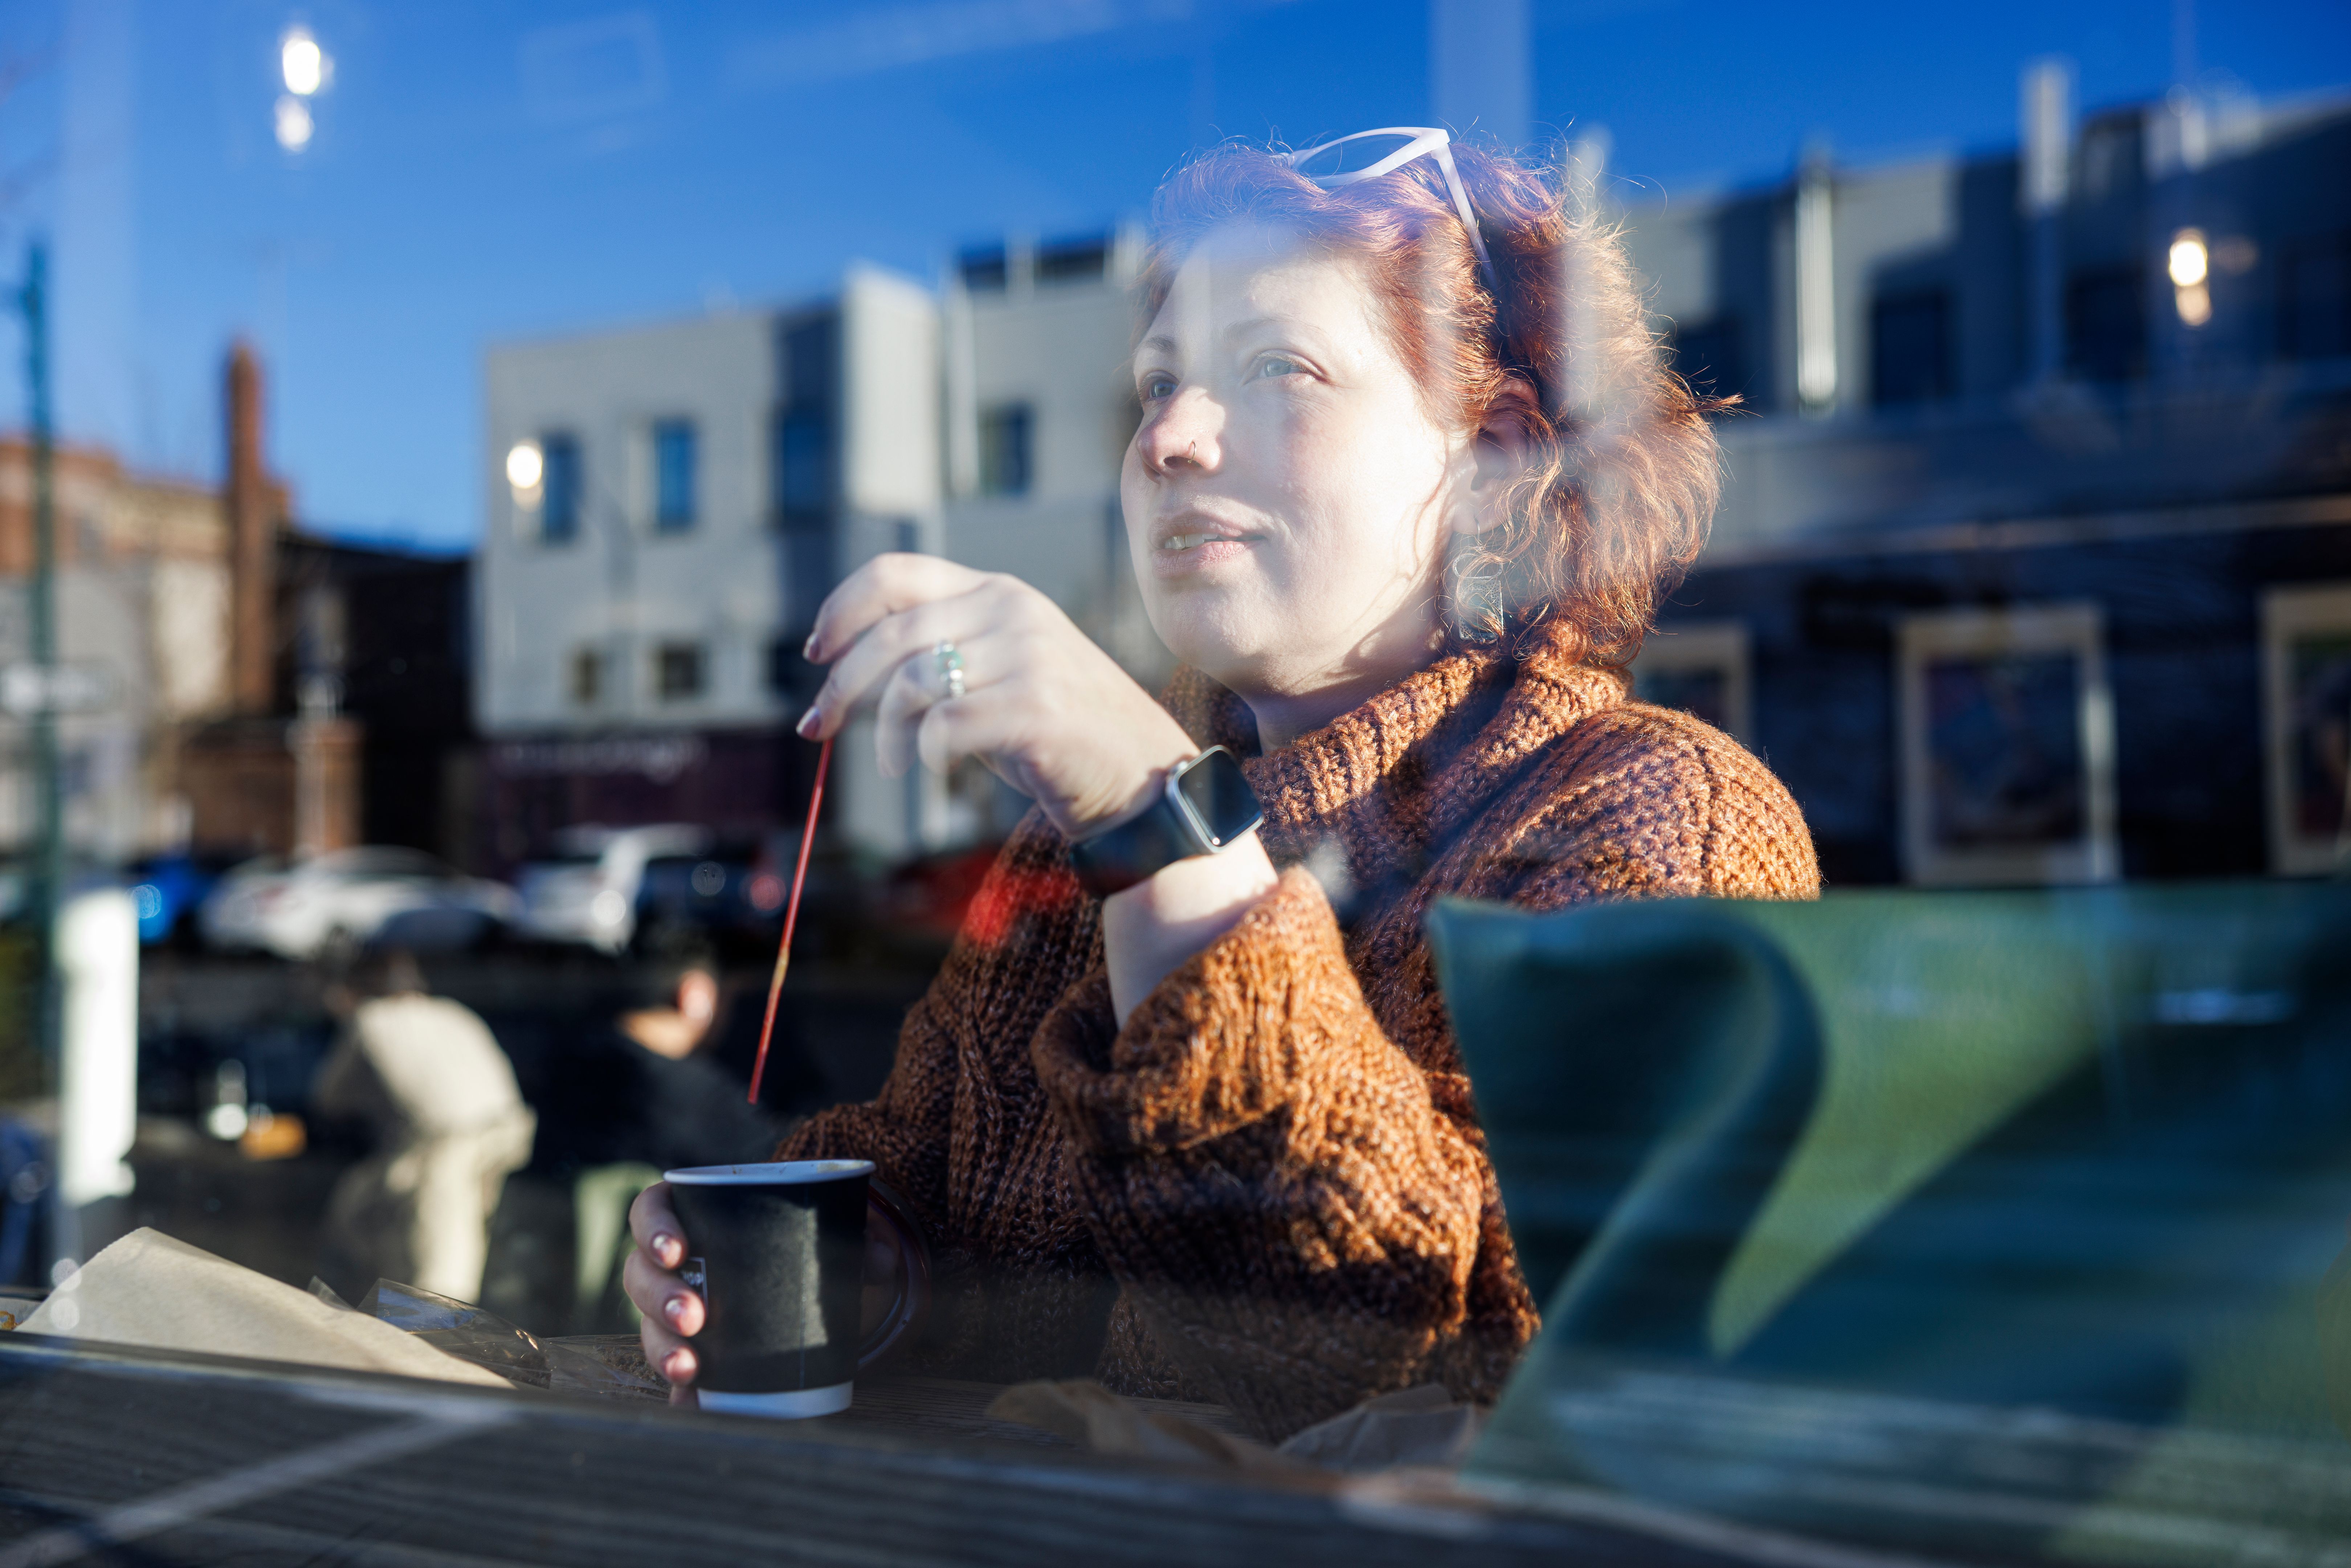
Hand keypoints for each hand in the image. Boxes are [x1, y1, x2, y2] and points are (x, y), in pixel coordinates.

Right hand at [625, 1179, 910, 1404]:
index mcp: (689, 1217)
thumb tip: (881, 1258)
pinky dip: (681, 1392)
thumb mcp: (821, 1228)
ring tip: (690, 1369)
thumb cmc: (792, 1238)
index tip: (678, 1250)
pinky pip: (674, 1372)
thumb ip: (855, 1236)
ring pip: (649, 1327)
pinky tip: (692, 1404)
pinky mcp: (686, 1350)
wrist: (794, 1280)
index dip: (654, 1229)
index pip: (650, 1212)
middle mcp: (667, 1265)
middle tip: (695, 1317)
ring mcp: (669, 1311)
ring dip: (664, 1350)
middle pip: (641, 1275)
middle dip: (661, 1299)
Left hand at [797, 554, 1195, 840]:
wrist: (1141, 775)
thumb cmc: (1056, 732)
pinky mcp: (1036, 707)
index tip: (817, 653)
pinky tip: (927, 766)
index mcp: (998, 592)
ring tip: (891, 762)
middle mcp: (1011, 611)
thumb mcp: (999, 672)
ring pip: (912, 682)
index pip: (894, 575)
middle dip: (841, 684)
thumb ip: (940, 653)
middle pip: (891, 634)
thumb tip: (841, 669)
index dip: (841, 610)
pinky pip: (945, 725)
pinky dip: (921, 751)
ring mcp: (1028, 655)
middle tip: (818, 725)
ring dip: (884, 730)